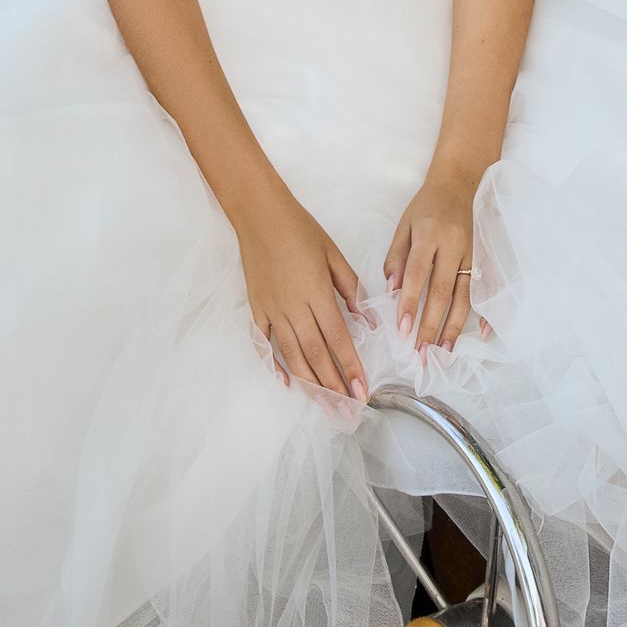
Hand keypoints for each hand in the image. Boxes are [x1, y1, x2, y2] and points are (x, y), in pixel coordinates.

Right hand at [235, 190, 369, 401]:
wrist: (260, 214)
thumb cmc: (301, 230)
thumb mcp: (333, 253)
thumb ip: (351, 288)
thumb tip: (369, 321)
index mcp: (317, 292)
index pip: (337, 338)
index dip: (350, 368)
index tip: (363, 392)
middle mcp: (294, 307)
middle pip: (316, 354)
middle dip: (333, 386)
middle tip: (347, 411)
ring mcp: (272, 311)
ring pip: (292, 355)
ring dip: (310, 383)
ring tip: (325, 405)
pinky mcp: (257, 309)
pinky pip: (266, 344)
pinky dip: (275, 365)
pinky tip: (288, 383)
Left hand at [385, 166, 482, 352]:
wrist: (460, 183)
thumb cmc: (427, 207)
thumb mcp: (405, 225)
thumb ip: (396, 257)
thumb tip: (391, 291)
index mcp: (429, 234)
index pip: (417, 273)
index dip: (410, 303)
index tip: (402, 330)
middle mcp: (453, 244)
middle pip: (442, 290)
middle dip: (431, 324)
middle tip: (421, 353)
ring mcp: (473, 252)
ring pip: (465, 295)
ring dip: (454, 326)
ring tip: (443, 351)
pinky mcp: (484, 257)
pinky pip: (485, 288)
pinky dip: (485, 311)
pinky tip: (482, 333)